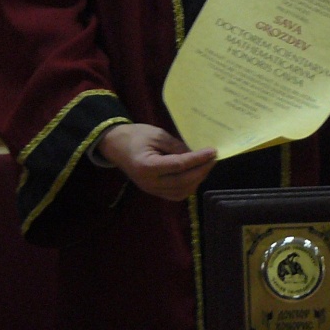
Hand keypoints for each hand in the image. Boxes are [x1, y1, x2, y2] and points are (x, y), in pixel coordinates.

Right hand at [97, 123, 215, 200]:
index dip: (198, 159)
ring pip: (181, 191)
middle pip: (183, 182)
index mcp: (147, 166)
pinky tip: (196, 174)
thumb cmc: (135, 136)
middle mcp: (150, 183)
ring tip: (206, 165)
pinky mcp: (154, 192)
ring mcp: (152, 190)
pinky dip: (189, 186)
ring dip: (197, 179)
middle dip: (202, 170)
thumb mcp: (157, 134)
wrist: (116, 146)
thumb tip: (195, 155)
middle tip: (213, 158)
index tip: (213, 151)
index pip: (179, 165)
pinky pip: (176, 194)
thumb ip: (176, 146)